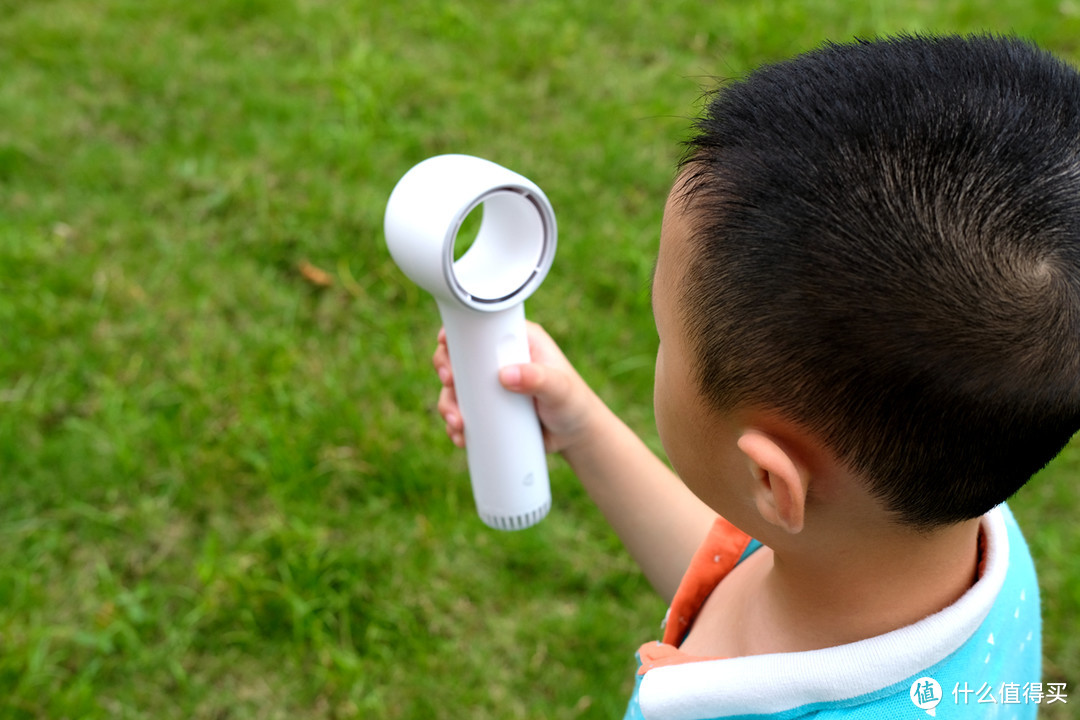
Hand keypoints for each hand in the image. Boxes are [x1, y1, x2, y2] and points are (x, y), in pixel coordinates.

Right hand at [433, 321, 600, 453]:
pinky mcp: (488, 409)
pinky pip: (463, 412)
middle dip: (446, 371)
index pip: (480, 328)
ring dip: (448, 404)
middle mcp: (500, 360)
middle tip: (448, 384)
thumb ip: (539, 379)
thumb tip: (506, 375)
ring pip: (456, 389)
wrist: (575, 436)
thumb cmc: (574, 403)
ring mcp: (491, 386)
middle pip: (459, 357)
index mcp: (517, 341)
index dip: (457, 333)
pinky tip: (458, 436)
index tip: (445, 344)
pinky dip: (455, 424)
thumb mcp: (560, 388)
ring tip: (457, 424)